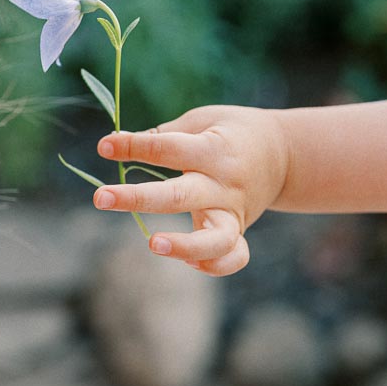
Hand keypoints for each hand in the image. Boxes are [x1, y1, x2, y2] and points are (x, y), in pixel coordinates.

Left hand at [93, 104, 289, 274]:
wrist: (286, 154)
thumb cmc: (231, 132)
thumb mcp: (203, 120)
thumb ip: (166, 135)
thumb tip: (119, 144)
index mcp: (213, 149)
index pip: (167, 149)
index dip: (133, 146)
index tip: (104, 145)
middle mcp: (223, 184)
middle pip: (179, 195)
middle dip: (137, 197)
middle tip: (101, 198)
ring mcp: (234, 212)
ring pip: (213, 238)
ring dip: (183, 245)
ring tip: (152, 243)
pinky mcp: (240, 231)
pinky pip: (234, 257)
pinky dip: (214, 265)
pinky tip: (188, 263)